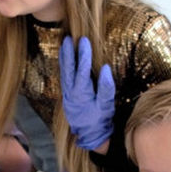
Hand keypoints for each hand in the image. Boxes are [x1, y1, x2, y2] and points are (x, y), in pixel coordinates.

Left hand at [59, 36, 115, 150]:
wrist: (89, 133)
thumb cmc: (100, 119)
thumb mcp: (106, 106)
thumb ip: (106, 88)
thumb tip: (106, 68)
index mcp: (81, 94)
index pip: (81, 71)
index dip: (83, 56)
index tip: (85, 41)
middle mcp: (71, 92)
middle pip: (68, 69)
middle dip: (69, 53)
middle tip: (69, 38)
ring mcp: (67, 92)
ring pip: (63, 71)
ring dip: (64, 56)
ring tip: (64, 42)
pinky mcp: (67, 92)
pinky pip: (64, 75)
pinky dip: (63, 64)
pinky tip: (64, 55)